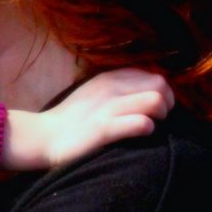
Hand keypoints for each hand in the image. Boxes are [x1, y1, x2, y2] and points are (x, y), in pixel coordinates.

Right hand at [2, 68, 173, 170]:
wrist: (44, 137)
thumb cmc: (73, 119)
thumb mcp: (94, 92)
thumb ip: (118, 87)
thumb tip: (150, 91)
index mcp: (108, 77)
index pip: (153, 74)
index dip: (162, 91)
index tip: (153, 108)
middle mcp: (109, 87)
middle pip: (160, 85)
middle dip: (167, 103)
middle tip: (157, 118)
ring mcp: (107, 107)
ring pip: (155, 101)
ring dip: (160, 116)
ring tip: (150, 126)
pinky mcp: (103, 129)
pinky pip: (141, 123)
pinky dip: (147, 129)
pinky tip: (139, 134)